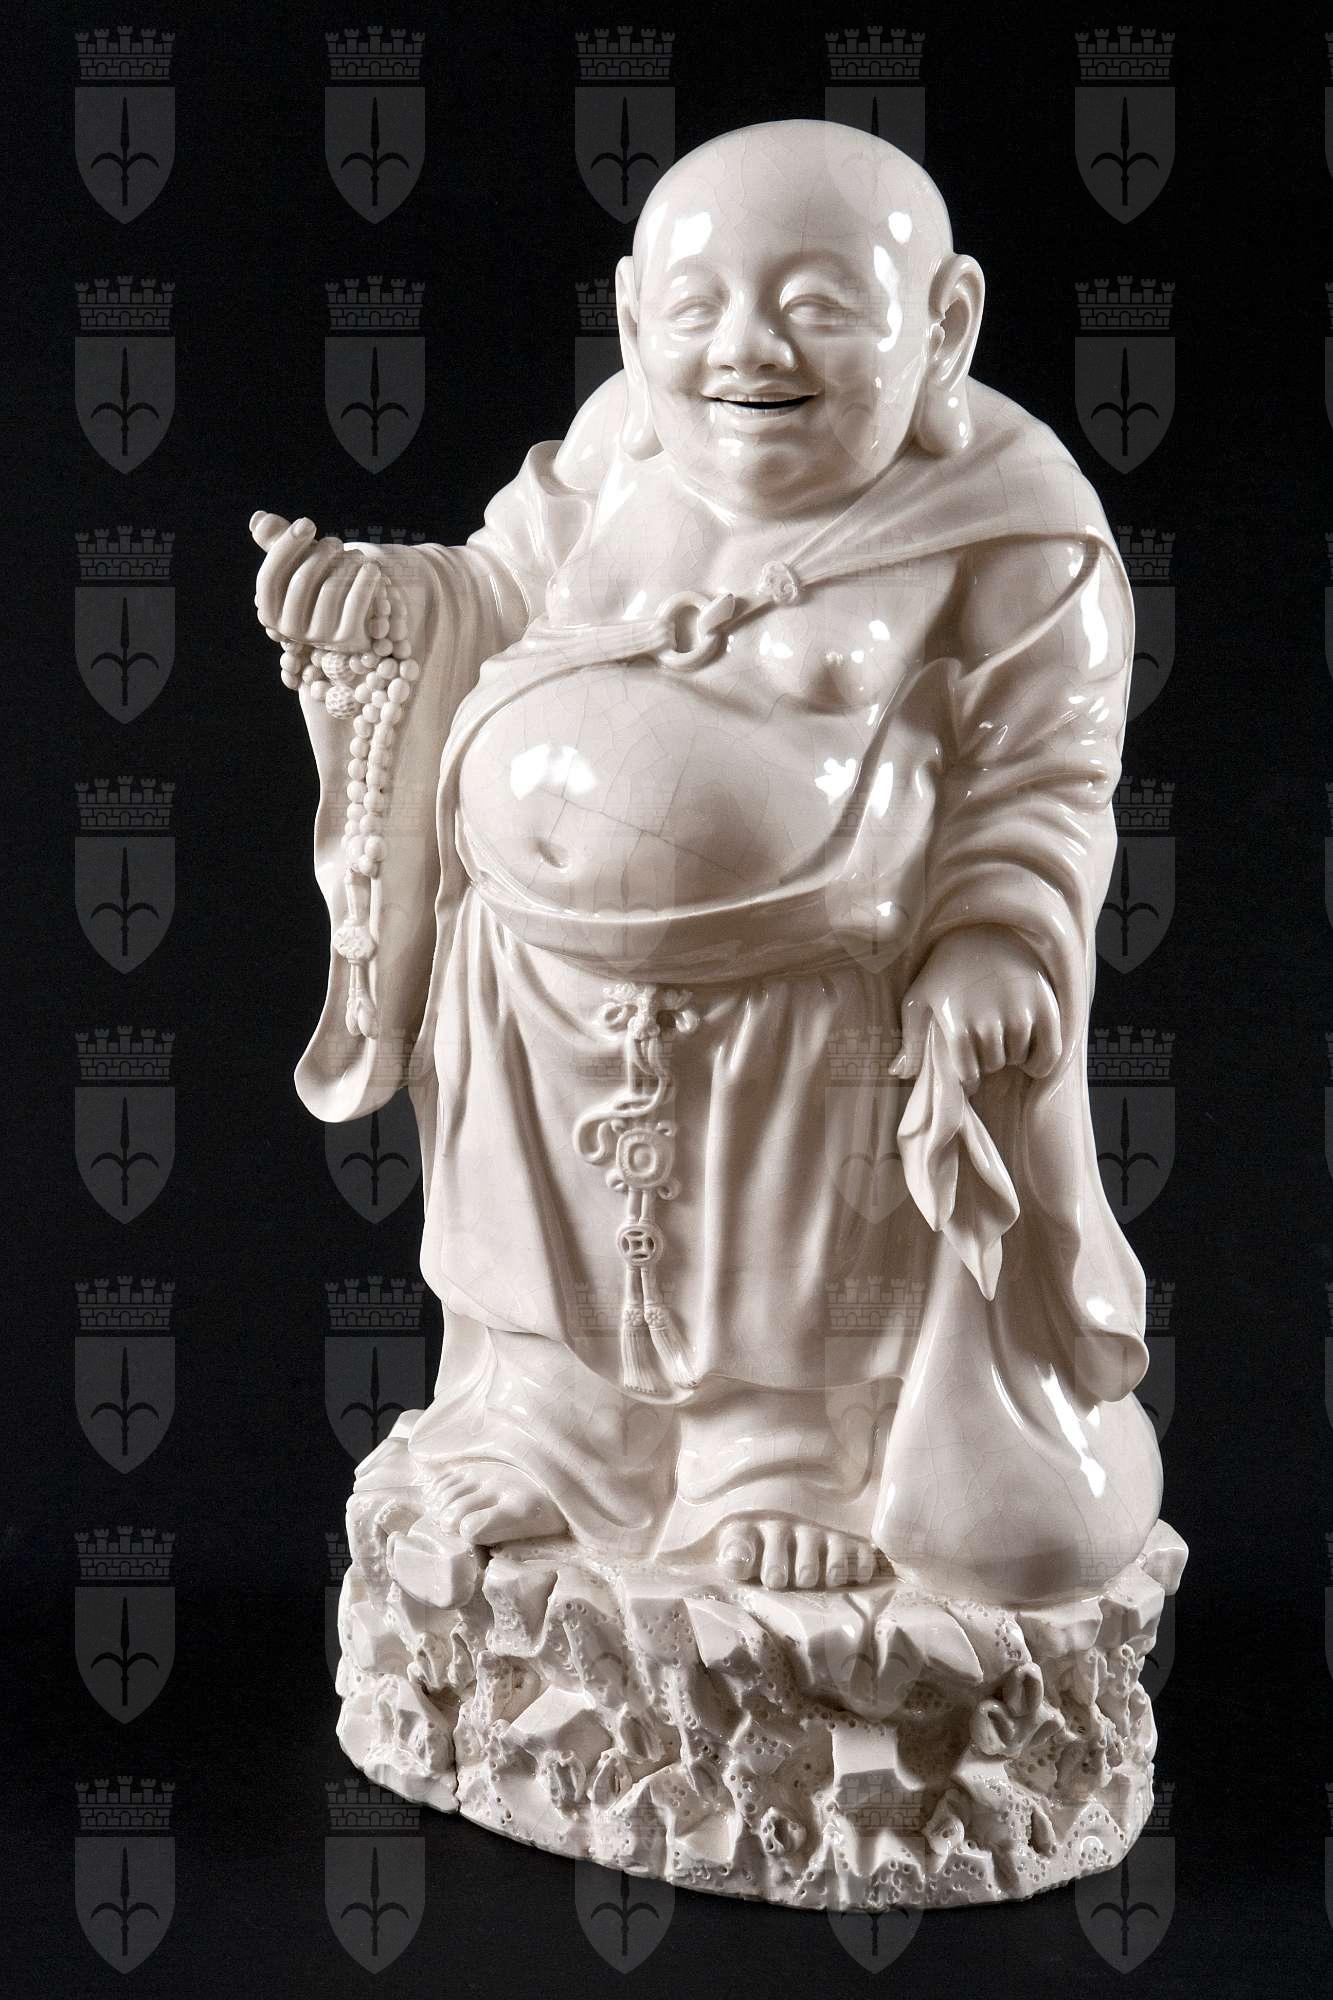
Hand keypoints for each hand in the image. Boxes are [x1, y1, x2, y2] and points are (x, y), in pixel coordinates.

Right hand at [250, 511, 383, 654]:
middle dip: (321, 553)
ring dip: (346, 564)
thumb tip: (259, 519)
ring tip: (355, 556)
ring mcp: (319, 636)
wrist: (358, 617)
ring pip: (329, 589)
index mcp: (270, 612)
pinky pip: (355, 602)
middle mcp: (291, 628)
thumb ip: (276, 541)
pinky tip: (371, 568)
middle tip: (336, 543)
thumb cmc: (321, 582)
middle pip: (301, 581)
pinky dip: (365, 580)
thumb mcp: (297, 562)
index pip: (268, 577)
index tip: (307, 522)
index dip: (286, 546)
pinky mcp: (347, 638)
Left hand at [891, 926, 1060, 1090]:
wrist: (983, 934)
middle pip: (994, 1065)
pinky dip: (1041, 1062)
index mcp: (957, 1025)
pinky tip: (1031, 1055)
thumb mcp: (919, 1000)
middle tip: (986, 1041)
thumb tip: (899, 1073)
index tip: (969, 1065)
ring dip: (1012, 1054)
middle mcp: (988, 1023)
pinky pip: (1050, 1054)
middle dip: (989, 1059)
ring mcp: (1019, 1014)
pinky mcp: (1045, 1006)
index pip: (969, 1074)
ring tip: (1004, 1036)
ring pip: (1019, 1059)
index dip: (969, 1074)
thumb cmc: (945, 972)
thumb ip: (910, 1040)